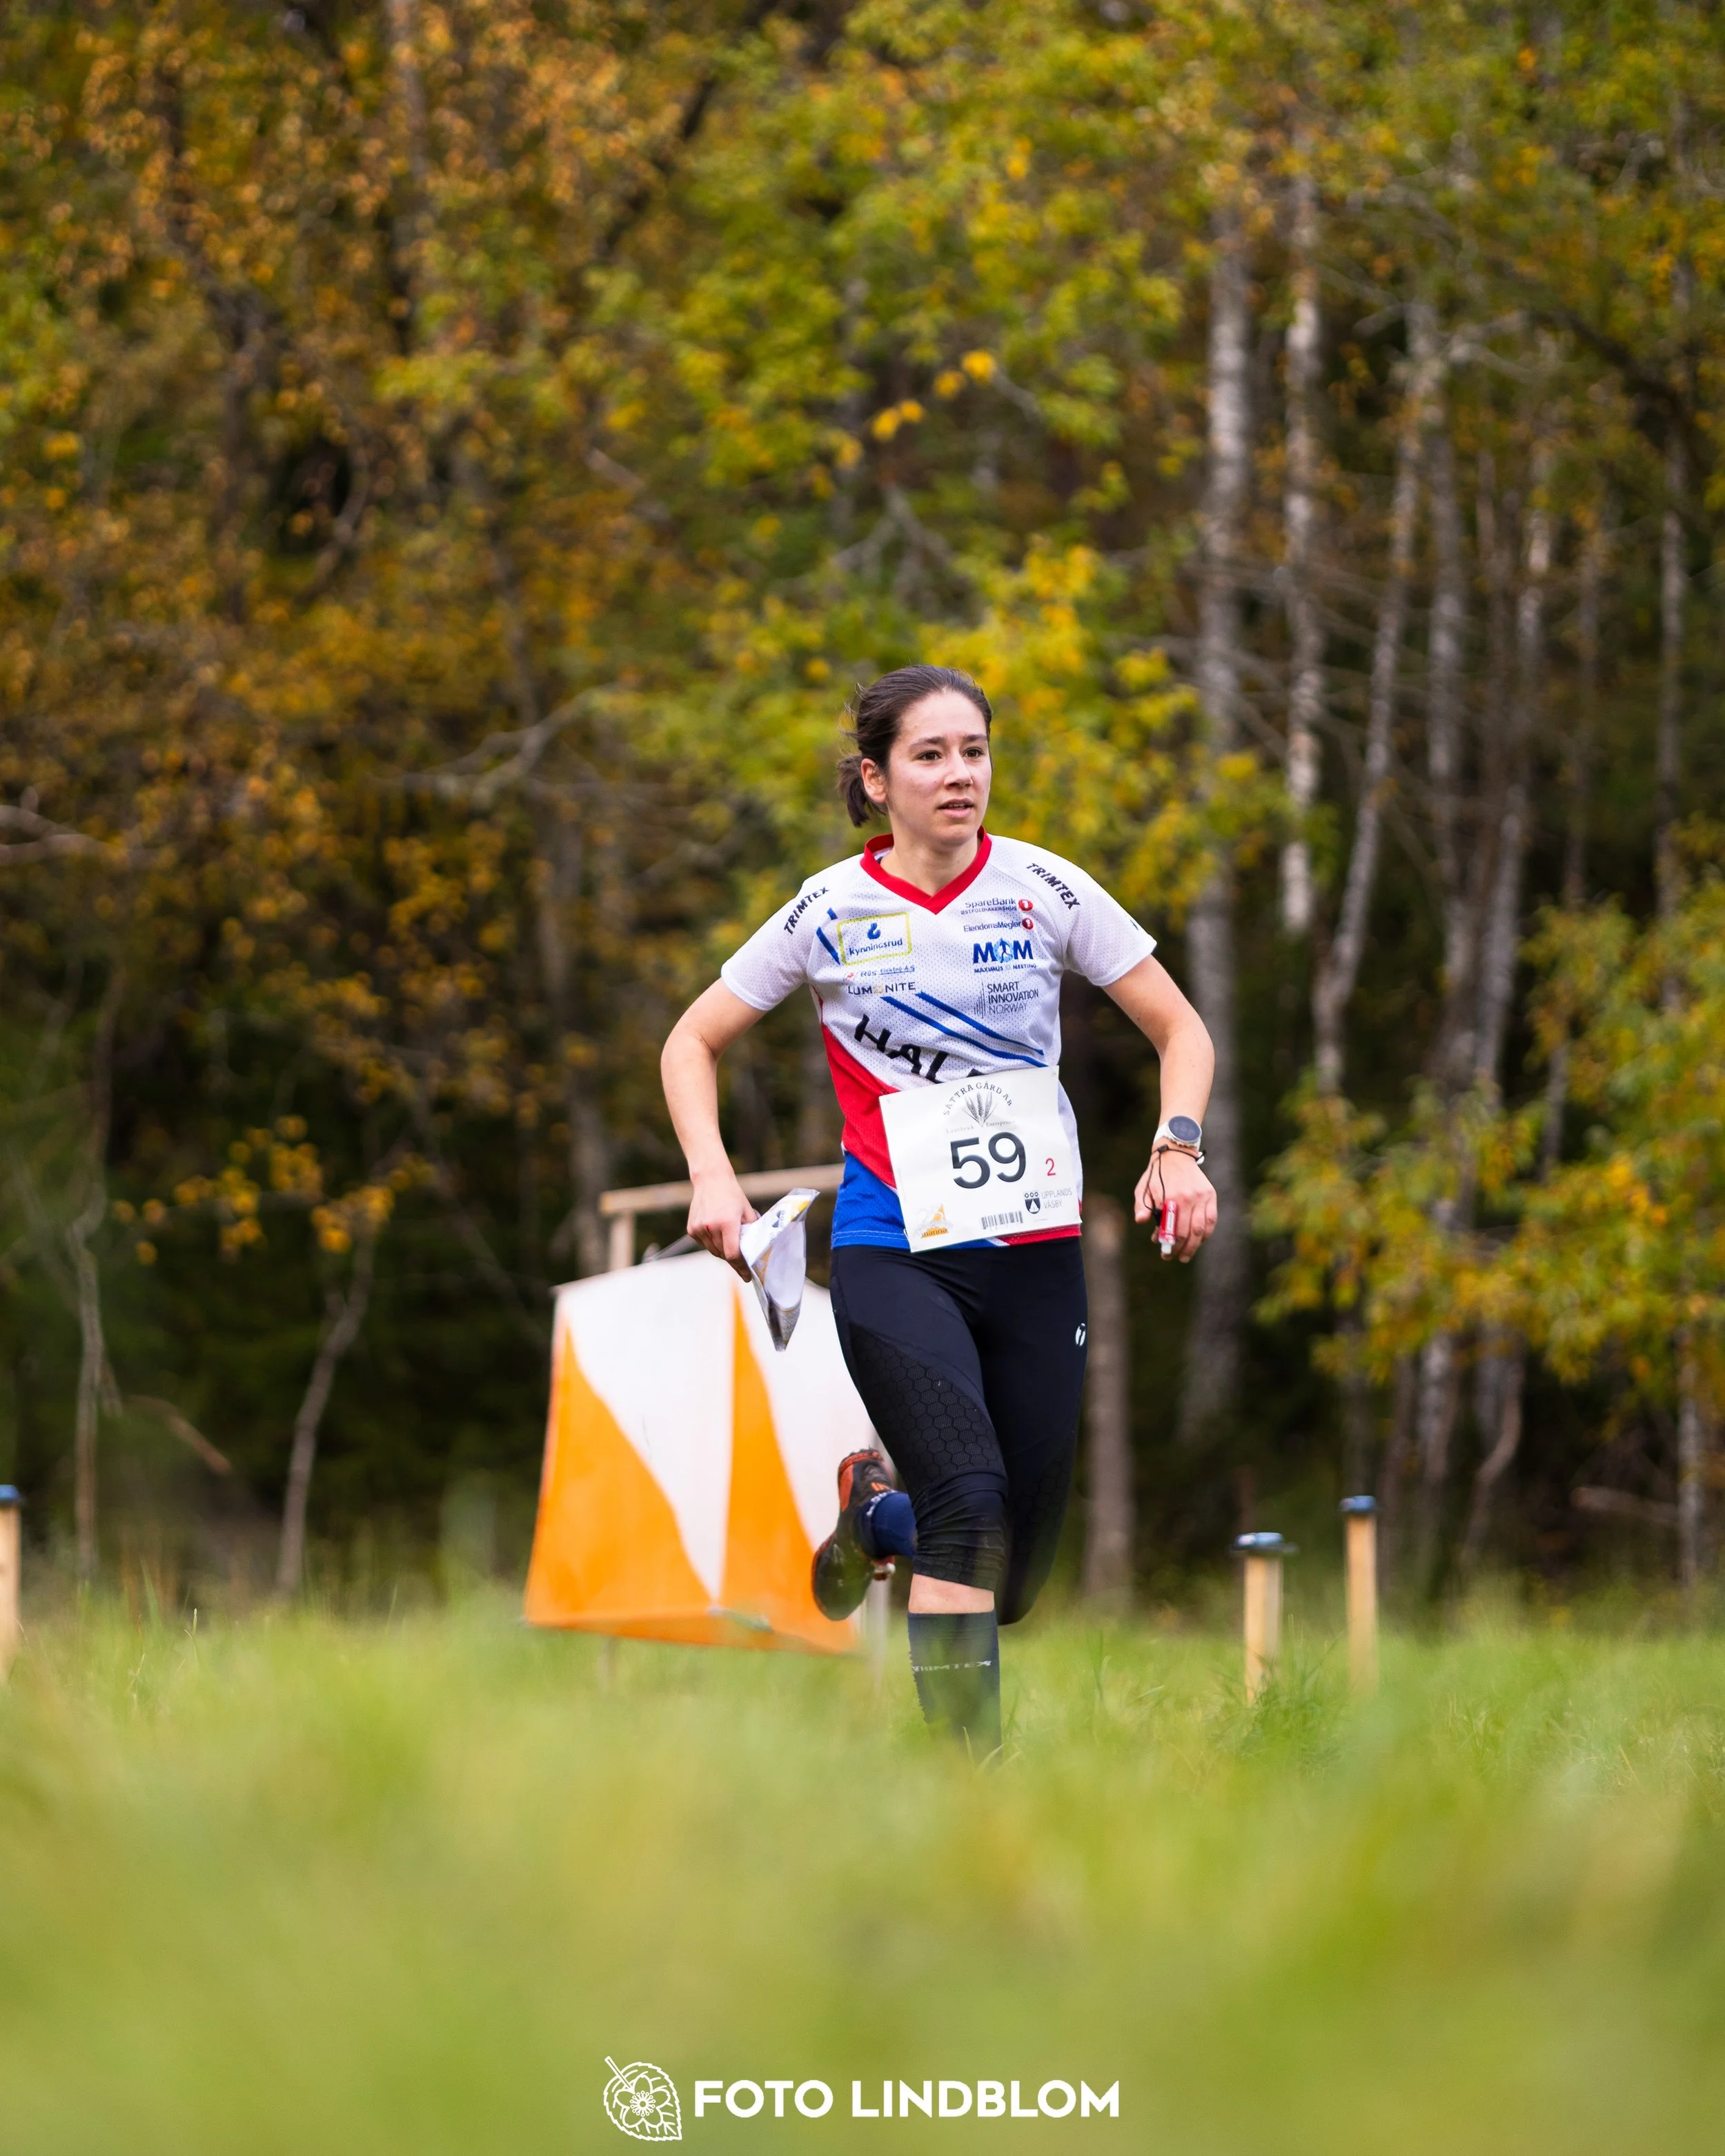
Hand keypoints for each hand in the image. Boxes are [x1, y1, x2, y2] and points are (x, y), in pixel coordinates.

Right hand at [687, 1167, 757, 1279]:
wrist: (711, 1179)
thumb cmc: (732, 1195)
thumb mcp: (747, 1211)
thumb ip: (751, 1231)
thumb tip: (755, 1251)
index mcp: (727, 1223)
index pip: (733, 1254)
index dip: (740, 1268)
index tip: (747, 1277)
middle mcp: (711, 1227)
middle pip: (723, 1254)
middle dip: (733, 1258)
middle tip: (742, 1260)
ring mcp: (699, 1228)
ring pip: (713, 1250)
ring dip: (722, 1251)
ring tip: (729, 1240)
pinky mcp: (691, 1229)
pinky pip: (704, 1244)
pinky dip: (712, 1243)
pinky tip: (717, 1231)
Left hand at [1133, 1147, 1216, 1262]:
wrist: (1175, 1154)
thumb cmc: (1156, 1175)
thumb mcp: (1142, 1188)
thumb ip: (1141, 1206)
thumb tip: (1141, 1221)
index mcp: (1171, 1197)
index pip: (1174, 1230)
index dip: (1170, 1245)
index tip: (1165, 1254)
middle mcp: (1189, 1197)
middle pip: (1189, 1232)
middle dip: (1182, 1249)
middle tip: (1175, 1257)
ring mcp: (1202, 1196)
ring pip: (1202, 1229)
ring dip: (1195, 1245)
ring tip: (1187, 1255)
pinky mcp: (1211, 1195)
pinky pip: (1211, 1219)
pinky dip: (1206, 1233)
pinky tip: (1199, 1241)